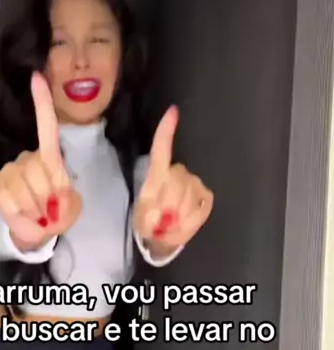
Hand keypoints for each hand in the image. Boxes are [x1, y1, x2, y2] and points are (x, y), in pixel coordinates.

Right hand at [0, 72, 81, 250]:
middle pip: (39, 170)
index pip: (47, 126)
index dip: (42, 103)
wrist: (37, 232)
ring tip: (39, 214)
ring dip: (36, 207)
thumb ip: (68, 201)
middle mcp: (28, 157)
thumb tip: (55, 200)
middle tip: (51, 210)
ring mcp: (10, 169)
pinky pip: (9, 198)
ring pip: (25, 186)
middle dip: (49, 195)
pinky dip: (20, 213)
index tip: (36, 77)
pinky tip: (23, 214)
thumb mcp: (72, 208)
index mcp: (50, 157)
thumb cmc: (57, 213)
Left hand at [133, 106, 212, 255]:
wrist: (163, 237)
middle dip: (167, 205)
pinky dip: (190, 222)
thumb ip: (149, 216)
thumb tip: (161, 215)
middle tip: (160, 222)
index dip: (166, 131)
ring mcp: (194, 183)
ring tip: (169, 225)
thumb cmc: (150, 223)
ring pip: (187, 197)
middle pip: (176, 182)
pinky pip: (200, 208)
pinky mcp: (207, 195)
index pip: (161, 149)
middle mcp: (177, 173)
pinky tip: (182, 224)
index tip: (173, 112)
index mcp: (156, 174)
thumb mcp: (142, 220)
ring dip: (177, 216)